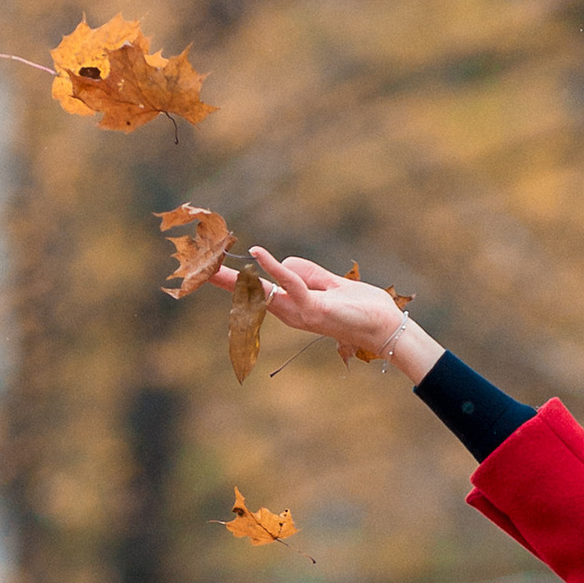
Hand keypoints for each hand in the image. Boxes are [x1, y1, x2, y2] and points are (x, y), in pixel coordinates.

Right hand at [224, 249, 442, 382]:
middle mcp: (291, 313)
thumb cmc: (363, 307)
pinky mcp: (314, 309)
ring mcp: (301, 313)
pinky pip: (290, 284)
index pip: (257, 292)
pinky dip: (274, 268)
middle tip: (196, 270)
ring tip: (217, 267)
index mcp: (293, 306)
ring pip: (263, 291)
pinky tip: (259, 255)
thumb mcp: (331, 284)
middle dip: (224, 282)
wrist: (387, 327)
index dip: (233, 281)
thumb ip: (308, 273)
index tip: (208, 270)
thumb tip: (283, 262)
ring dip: (243, 277)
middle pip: (251, 294)